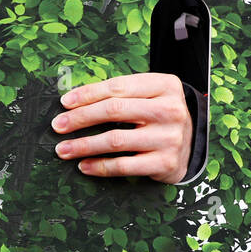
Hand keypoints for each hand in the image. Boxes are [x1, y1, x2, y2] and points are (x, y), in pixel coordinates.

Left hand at [50, 72, 191, 183]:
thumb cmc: (159, 117)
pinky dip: (99, 167)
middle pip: (114, 110)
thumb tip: (74, 102)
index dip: (87, 94)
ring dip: (83, 145)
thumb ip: (121, 94)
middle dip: (80, 118)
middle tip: (58, 126)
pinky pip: (123, 166)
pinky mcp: (165, 163)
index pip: (117, 87)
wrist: (192, 145)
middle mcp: (170, 109)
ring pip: (115, 140)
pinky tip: (84, 166)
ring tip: (63, 149)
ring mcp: (169, 138)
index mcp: (165, 85)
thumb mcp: (149, 96)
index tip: (65, 103)